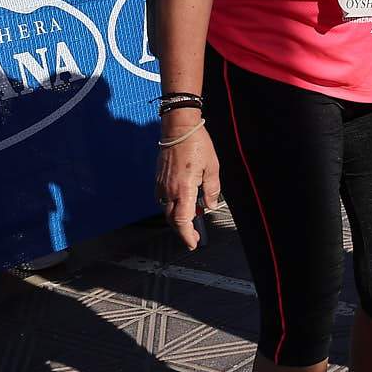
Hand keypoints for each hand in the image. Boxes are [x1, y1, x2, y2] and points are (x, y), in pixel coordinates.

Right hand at [155, 111, 220, 251]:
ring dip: (178, 218)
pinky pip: (163, 200)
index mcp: (184, 189)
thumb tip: (210, 205)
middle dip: (183, 230)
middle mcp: (169, 190)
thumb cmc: (197, 144)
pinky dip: (173, 206)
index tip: (193, 243)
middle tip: (194, 235)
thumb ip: (212, 189)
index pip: (182, 220)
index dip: (187, 235)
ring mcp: (161, 185)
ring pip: (167, 210)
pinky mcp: (159, 179)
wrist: (178, 128)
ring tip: (194, 217)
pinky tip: (184, 202)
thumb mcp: (212, 167)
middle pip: (172, 219)